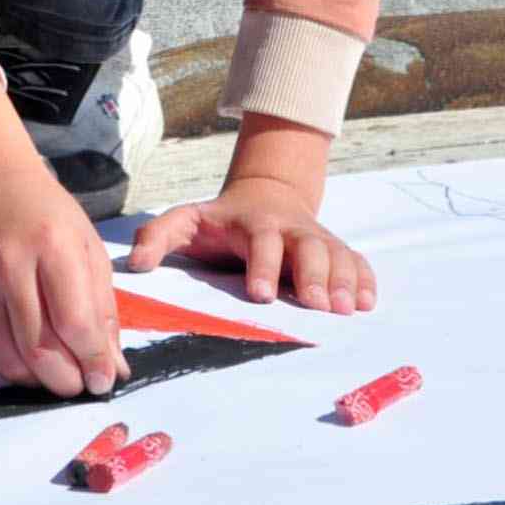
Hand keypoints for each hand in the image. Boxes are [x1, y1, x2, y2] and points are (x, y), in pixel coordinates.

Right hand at [0, 158, 131, 398]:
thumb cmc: (47, 216)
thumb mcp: (88, 249)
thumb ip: (103, 310)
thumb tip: (112, 369)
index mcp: (52, 245)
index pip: (74, 323)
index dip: (93, 361)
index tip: (104, 381)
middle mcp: (8, 264)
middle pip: (38, 348)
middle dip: (65, 381)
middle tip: (81, 386)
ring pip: (8, 359)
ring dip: (38, 381)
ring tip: (57, 377)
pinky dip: (12, 367)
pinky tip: (30, 362)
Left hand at [127, 177, 376, 313]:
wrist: (266, 194)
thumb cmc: (221, 221)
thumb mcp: (185, 220)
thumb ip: (157, 236)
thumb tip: (135, 265)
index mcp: (253, 224)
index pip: (260, 241)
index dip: (262, 266)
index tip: (260, 295)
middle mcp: (290, 230)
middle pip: (308, 248)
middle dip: (314, 276)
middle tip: (318, 307)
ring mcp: (317, 238)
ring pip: (337, 255)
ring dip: (345, 281)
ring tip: (348, 310)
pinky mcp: (336, 250)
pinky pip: (358, 261)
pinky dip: (366, 280)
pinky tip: (368, 303)